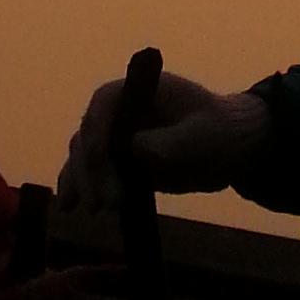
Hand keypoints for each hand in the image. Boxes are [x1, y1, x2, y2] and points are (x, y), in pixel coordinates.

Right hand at [59, 69, 271, 218]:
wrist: (230, 147)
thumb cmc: (218, 132)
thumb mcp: (201, 136)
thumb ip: (170, 141)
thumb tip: (135, 148)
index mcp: (138, 89)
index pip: (104, 105)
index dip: (98, 133)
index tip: (101, 164)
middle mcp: (119, 110)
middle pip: (89, 134)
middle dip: (91, 169)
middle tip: (105, 204)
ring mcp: (116, 136)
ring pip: (83, 155)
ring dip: (81, 182)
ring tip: (90, 211)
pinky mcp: (119, 162)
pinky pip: (91, 172)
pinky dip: (78, 186)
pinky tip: (69, 207)